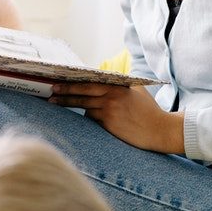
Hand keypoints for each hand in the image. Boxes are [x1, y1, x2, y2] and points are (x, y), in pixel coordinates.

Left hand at [49, 83, 184, 153]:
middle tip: (51, 92)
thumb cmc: (149, 111)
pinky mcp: (109, 124)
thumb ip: (120, 86)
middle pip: (82, 92)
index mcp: (118, 86)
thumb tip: (104, 80)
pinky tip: (85, 117)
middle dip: (64, 92)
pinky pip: (92, 119)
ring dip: (69, 104)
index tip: (60, 80)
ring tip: (54, 103)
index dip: (74, 82)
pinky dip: (88, 117)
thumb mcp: (137, 91)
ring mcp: (109, 110)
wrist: (160, 130)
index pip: (90, 82)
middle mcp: (112, 96)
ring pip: (84, 106)